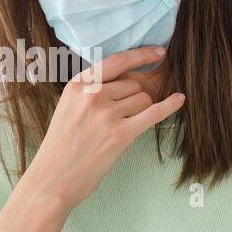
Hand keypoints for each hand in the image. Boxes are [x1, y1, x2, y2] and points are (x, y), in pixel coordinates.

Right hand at [21, 46, 185, 210]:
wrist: (53, 179)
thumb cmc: (61, 146)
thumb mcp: (68, 108)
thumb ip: (92, 91)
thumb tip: (129, 79)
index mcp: (78, 85)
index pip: (116, 61)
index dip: (141, 55)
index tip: (158, 52)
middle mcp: (92, 95)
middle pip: (133, 84)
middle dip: (133, 98)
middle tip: (117, 119)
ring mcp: (107, 115)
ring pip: (143, 99)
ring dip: (139, 111)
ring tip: (116, 130)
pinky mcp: (121, 135)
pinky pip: (154, 113)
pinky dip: (169, 105)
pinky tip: (179, 99)